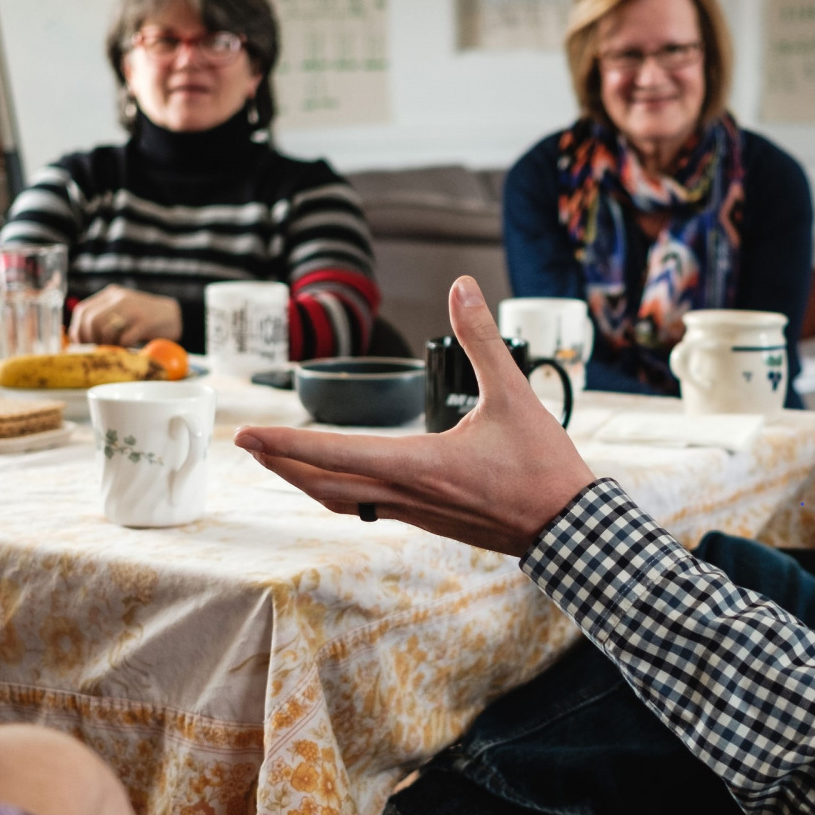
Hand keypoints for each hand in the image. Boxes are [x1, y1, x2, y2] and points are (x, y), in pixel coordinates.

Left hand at [72, 286, 182, 347]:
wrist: (174, 316)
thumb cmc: (143, 319)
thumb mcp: (121, 312)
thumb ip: (102, 319)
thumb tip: (77, 339)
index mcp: (111, 294)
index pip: (83, 310)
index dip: (78, 330)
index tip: (81, 344)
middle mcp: (120, 298)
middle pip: (92, 320)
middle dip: (91, 339)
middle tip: (98, 349)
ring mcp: (133, 308)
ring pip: (106, 328)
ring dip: (107, 344)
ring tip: (115, 348)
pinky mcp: (145, 321)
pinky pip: (125, 338)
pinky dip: (123, 347)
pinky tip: (128, 349)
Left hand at [235, 277, 594, 554]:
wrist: (568, 528)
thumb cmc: (543, 466)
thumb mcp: (514, 395)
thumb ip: (482, 339)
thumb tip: (462, 286)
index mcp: (419, 465)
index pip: (334, 453)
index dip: (284, 442)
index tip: (245, 435)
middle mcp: (406, 495)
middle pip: (322, 484)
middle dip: (281, 463)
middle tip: (246, 444)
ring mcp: (415, 512)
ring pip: (341, 499)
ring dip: (305, 479)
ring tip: (281, 459)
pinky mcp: (428, 519)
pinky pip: (367, 506)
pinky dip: (339, 488)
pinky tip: (340, 477)